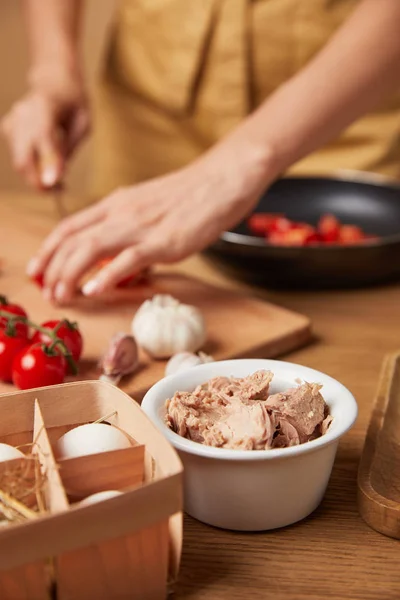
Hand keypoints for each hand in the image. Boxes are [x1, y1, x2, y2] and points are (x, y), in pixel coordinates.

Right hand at [1, 76, 88, 188]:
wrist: (54, 83)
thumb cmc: (74, 105)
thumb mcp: (82, 123)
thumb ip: (69, 147)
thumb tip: (56, 176)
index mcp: (45, 104)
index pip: (43, 137)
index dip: (48, 161)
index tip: (54, 183)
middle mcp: (23, 113)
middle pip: (24, 157)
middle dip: (40, 181)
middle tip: (61, 189)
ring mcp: (12, 121)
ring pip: (20, 162)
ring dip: (39, 178)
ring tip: (60, 181)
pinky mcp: (8, 130)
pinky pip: (20, 158)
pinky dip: (34, 169)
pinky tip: (49, 164)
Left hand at [27, 143, 270, 303]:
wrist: (222, 180)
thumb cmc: (190, 195)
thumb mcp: (148, 206)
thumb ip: (127, 225)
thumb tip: (114, 254)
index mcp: (117, 203)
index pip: (70, 226)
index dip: (49, 248)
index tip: (38, 269)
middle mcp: (121, 212)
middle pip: (73, 239)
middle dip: (52, 268)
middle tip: (46, 292)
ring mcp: (141, 226)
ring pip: (90, 248)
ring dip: (69, 274)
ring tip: (60, 295)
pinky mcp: (163, 241)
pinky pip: (127, 259)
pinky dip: (105, 276)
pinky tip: (93, 291)